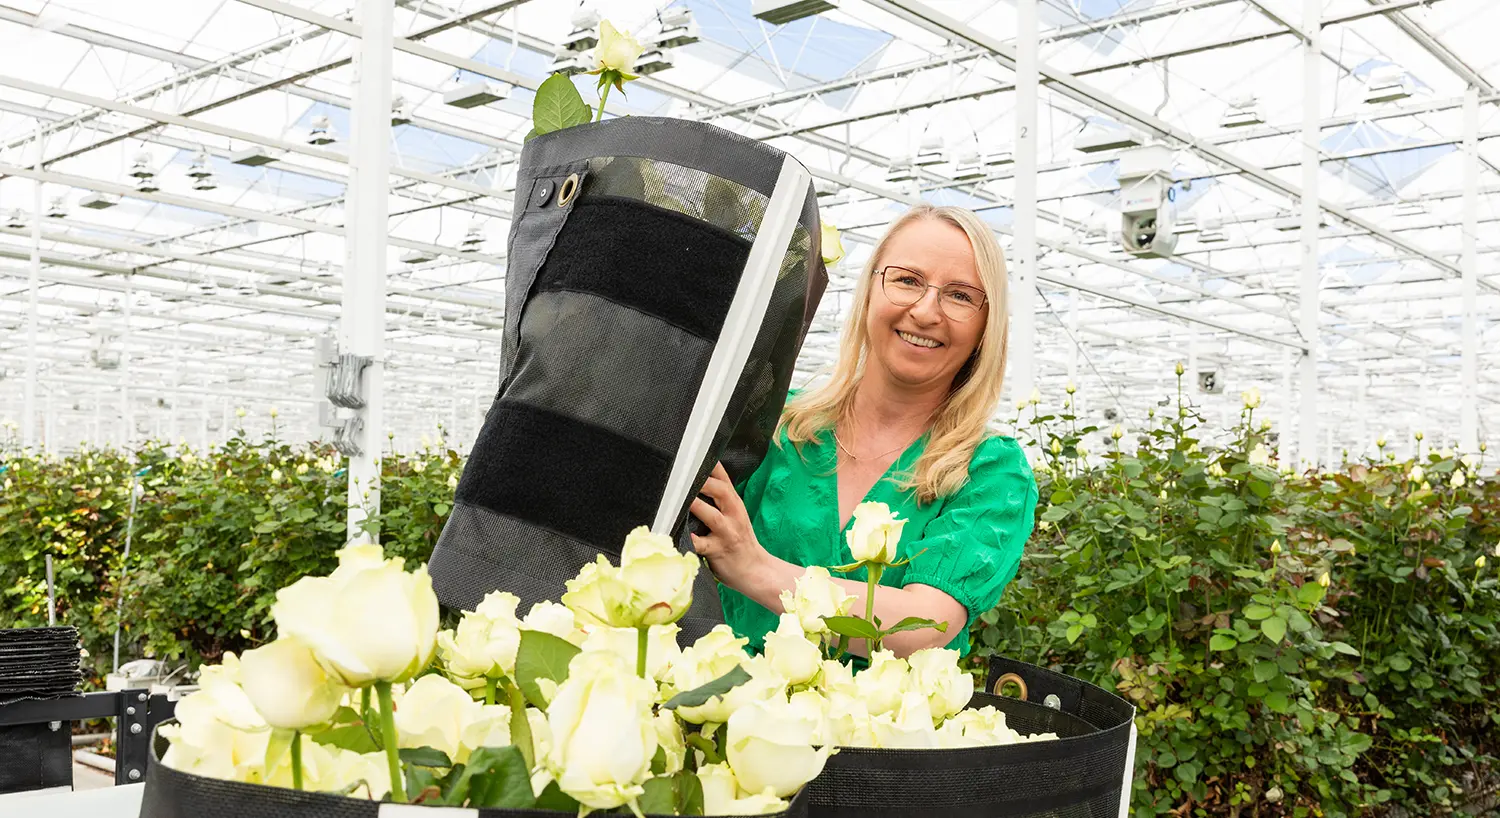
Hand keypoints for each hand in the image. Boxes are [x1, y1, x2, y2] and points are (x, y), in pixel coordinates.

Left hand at [689, 462, 766, 589]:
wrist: (757, 571)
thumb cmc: (740, 541)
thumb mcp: (734, 515)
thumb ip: (719, 499)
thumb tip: (694, 482)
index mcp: (734, 503)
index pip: (723, 477)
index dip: (710, 464)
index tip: (694, 453)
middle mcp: (733, 514)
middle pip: (720, 491)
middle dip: (703, 481)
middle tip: (683, 473)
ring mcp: (727, 533)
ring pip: (712, 515)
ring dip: (696, 506)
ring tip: (679, 499)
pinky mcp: (718, 551)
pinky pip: (702, 544)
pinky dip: (691, 540)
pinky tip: (679, 535)